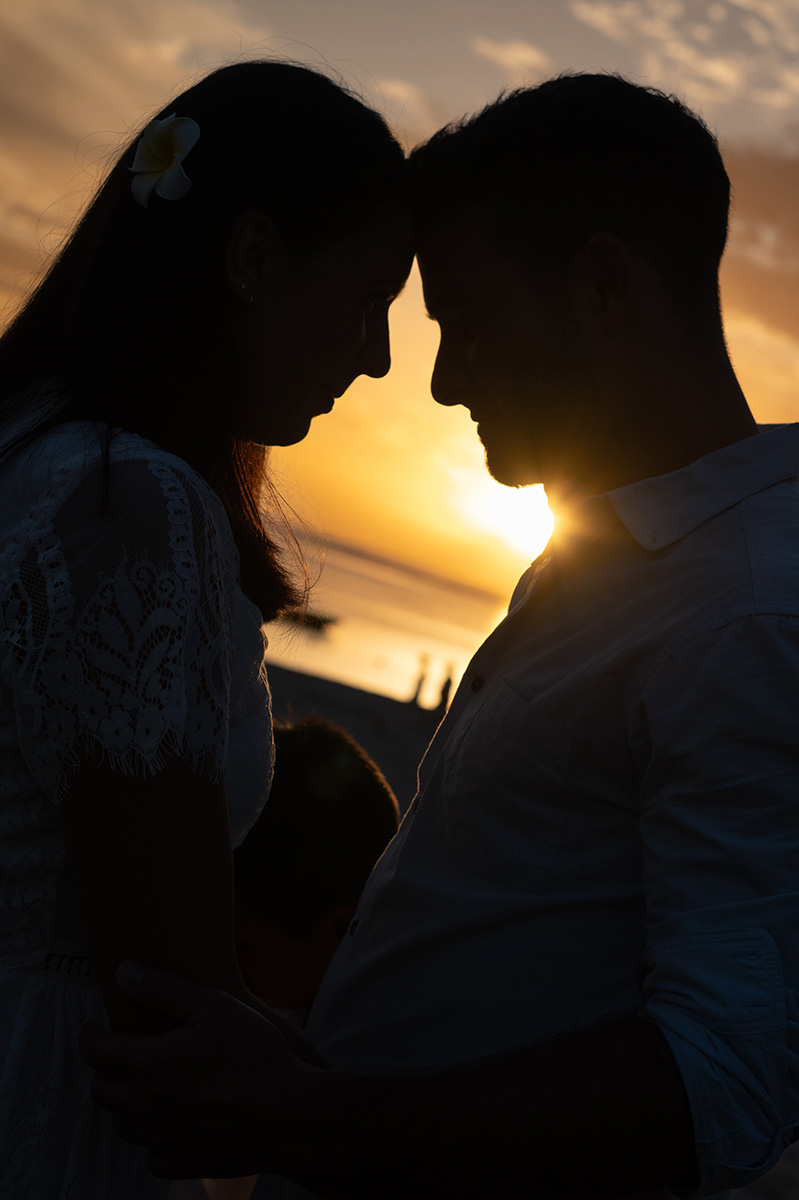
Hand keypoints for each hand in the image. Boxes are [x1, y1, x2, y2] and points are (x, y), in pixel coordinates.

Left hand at [79, 962, 326, 1179]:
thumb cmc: (256, 1054)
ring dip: (127, 1101)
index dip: (90, 1036)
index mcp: (152, 1065)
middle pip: (100, 1090)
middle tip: (123, 1052)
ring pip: (123, 1122)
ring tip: (150, 1082)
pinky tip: (174, 1117)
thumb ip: (165, 989)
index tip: (95, 1027)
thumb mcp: (216, 1007)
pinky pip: (150, 1152)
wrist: (289, 1114)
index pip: (96, 1053)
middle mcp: (148, 1107)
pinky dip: (153, 1134)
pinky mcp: (180, 1163)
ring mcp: (162, 1139)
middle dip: (105, 1068)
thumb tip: (123, 973)